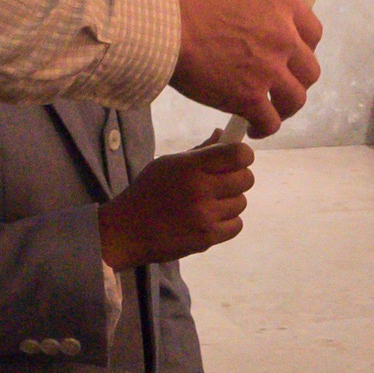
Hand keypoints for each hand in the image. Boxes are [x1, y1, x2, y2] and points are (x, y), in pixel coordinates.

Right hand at [100, 140, 253, 269]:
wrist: (127, 231)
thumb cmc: (147, 192)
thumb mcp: (167, 164)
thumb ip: (199, 151)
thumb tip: (223, 134)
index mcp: (190, 167)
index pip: (238, 154)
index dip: (243, 155)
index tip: (236, 158)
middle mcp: (200, 190)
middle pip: (246, 178)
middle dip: (238, 177)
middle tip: (223, 181)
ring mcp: (205, 216)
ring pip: (241, 202)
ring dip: (230, 201)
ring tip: (210, 203)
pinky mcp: (207, 238)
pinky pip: (237, 225)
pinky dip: (228, 222)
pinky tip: (211, 219)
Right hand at [170, 0, 321, 133]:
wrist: (162, 22)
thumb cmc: (182, 2)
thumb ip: (253, 10)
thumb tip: (252, 25)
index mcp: (280, 1)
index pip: (312, 33)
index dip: (303, 51)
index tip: (291, 61)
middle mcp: (283, 33)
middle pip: (308, 69)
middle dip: (294, 82)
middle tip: (278, 89)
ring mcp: (269, 67)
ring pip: (295, 99)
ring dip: (283, 109)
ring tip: (268, 114)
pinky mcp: (250, 97)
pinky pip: (270, 122)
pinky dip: (263, 129)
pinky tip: (251, 129)